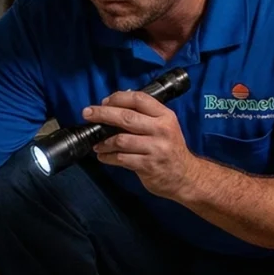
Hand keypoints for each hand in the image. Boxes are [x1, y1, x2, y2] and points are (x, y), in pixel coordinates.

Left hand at [83, 90, 199, 199]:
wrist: (186, 176)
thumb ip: (144, 116)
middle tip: (87, 113)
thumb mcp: (165, 126)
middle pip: (126, 117)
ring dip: (103, 141)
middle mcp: (161, 130)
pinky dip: (108, 157)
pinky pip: (121, 158)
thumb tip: (113, 105)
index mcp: (165, 116)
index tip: (103, 102)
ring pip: (121, 140)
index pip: (139, 99)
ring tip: (96, 144)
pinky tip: (103, 156)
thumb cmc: (170, 148)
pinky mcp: (148, 166)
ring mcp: (155, 148)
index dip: (118, 98)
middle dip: (103, 114)